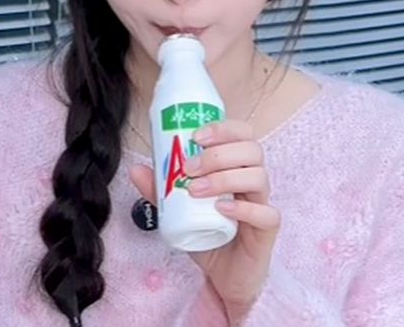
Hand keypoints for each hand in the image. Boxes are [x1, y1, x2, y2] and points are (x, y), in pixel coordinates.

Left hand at [129, 120, 280, 321]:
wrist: (223, 275)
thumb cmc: (207, 235)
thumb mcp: (177, 211)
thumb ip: (160, 191)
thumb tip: (136, 169)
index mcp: (236, 167)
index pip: (241, 134)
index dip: (223, 128)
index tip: (194, 137)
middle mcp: (253, 180)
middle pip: (252, 150)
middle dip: (218, 154)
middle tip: (189, 168)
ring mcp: (263, 203)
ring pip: (258, 176)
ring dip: (224, 178)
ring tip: (196, 191)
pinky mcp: (267, 229)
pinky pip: (266, 212)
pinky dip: (244, 207)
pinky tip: (222, 208)